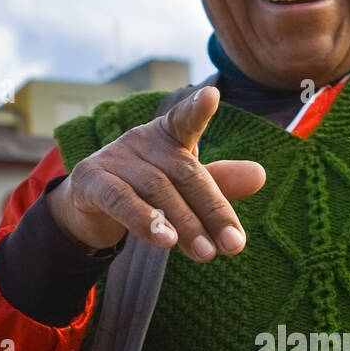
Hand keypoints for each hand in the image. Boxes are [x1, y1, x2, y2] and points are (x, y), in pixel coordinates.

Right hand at [46, 85, 264, 259]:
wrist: (89, 210)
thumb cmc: (146, 193)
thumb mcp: (185, 191)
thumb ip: (219, 185)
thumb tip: (260, 175)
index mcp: (168, 137)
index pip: (185, 120)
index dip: (197, 109)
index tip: (211, 96)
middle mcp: (141, 141)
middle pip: (184, 173)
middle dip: (212, 211)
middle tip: (233, 246)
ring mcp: (114, 158)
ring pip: (157, 190)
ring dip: (185, 224)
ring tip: (206, 254)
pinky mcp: (90, 182)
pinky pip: (120, 200)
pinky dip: (143, 219)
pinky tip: (164, 240)